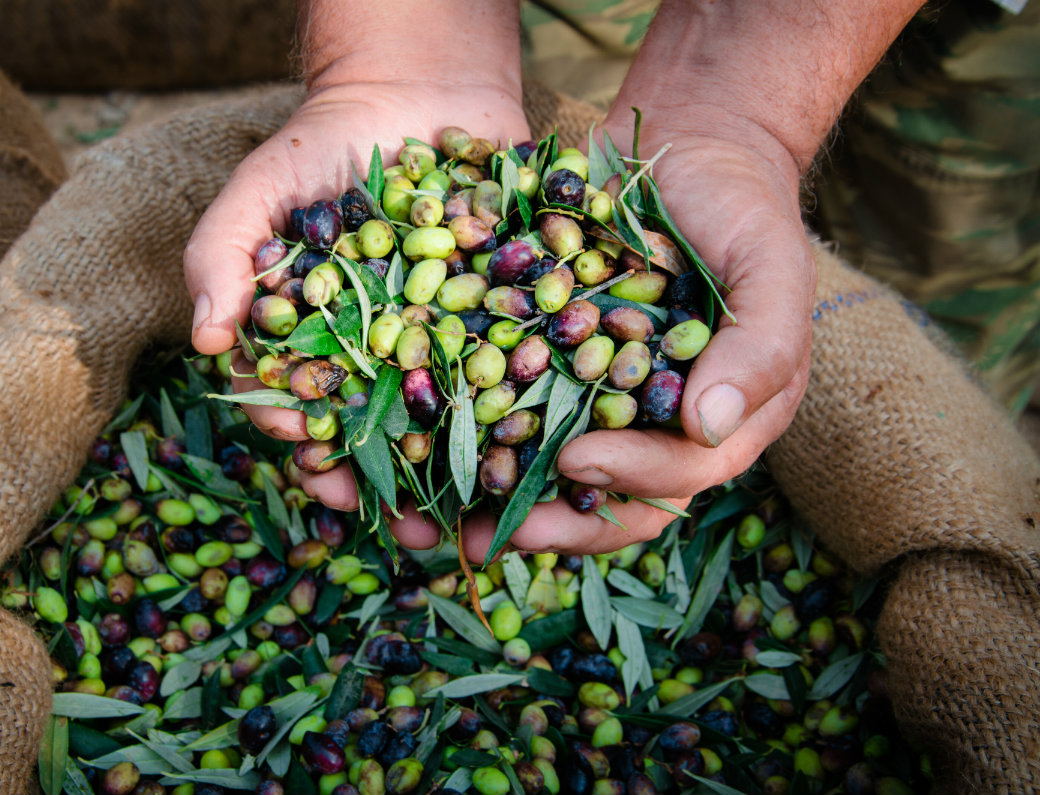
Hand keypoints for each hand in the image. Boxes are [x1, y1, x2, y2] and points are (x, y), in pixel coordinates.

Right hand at [184, 80, 529, 510]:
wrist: (417, 93)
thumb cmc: (324, 143)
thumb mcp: (259, 188)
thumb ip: (223, 255)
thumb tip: (204, 341)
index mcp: (313, 343)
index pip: (302, 409)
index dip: (306, 445)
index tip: (321, 472)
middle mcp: (376, 355)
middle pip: (378, 433)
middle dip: (388, 484)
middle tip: (405, 526)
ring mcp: (441, 341)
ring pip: (448, 419)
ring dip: (459, 471)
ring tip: (477, 514)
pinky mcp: (500, 319)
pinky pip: (513, 369)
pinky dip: (525, 408)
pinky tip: (538, 445)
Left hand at [391, 112, 814, 562]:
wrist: (688, 146)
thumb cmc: (743, 208)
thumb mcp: (771, 266)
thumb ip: (762, 346)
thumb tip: (711, 426)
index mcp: (720, 422)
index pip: (679, 475)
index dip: (631, 477)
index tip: (578, 459)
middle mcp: (654, 426)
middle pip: (605, 498)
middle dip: (547, 522)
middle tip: (485, 536)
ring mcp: (596, 399)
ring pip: (544, 469)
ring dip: (489, 500)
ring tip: (424, 521)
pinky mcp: (546, 365)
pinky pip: (505, 409)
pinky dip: (462, 432)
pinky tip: (408, 443)